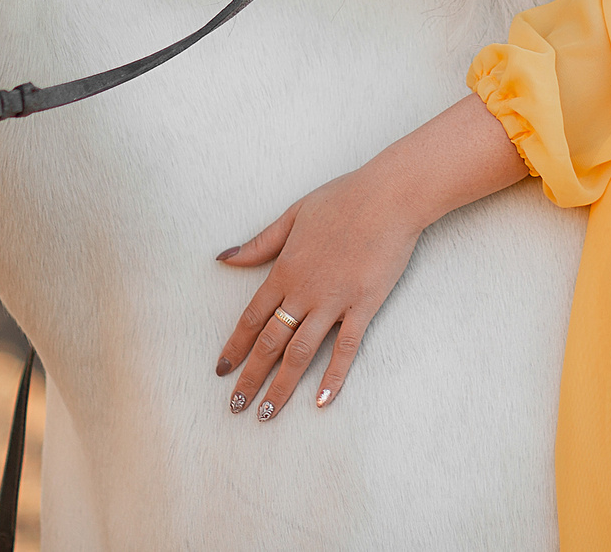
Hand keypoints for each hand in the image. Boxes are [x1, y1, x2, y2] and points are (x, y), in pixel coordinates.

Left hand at [215, 163, 422, 421]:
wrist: (389, 196)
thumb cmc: (342, 199)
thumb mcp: (293, 215)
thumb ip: (260, 243)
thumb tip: (225, 257)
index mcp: (285, 269)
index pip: (252, 317)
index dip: (236, 346)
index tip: (222, 370)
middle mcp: (304, 291)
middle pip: (270, 342)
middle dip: (250, 377)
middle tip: (235, 406)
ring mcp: (334, 301)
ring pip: (301, 352)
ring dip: (281, 386)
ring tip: (267, 414)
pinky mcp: (363, 306)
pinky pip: (345, 348)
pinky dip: (333, 376)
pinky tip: (321, 401)